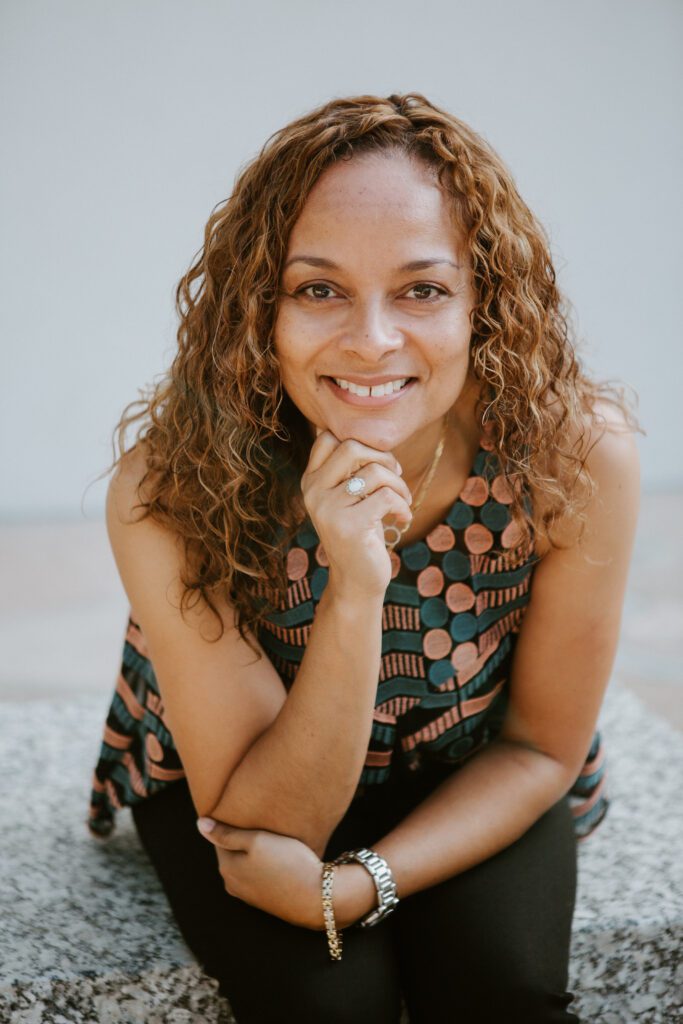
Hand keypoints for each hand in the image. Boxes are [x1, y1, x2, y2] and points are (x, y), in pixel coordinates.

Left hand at [196, 817, 324, 929]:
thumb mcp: (257, 841)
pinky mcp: (265, 900)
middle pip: (233, 852)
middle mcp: (232, 884)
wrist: (318, 897)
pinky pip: (258, 876)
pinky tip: (280, 859)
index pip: (221, 837)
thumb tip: (200, 824)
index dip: (234, 823)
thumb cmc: (287, 863)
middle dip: (244, 839)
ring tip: (274, 840)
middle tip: (263, 823)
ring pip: (246, 865)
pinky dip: (265, 866)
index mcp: (226, 867)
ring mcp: (248, 895)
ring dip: (255, 853)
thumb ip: (227, 833)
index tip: (248, 812)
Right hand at [301, 430, 412, 598]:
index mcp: (310, 481)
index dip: (360, 442)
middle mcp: (312, 492)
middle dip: (384, 458)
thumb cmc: (360, 533)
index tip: (377, 462)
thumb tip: (373, 433)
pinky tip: (403, 518)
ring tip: (404, 501)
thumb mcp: (350, 497)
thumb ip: (351, 469)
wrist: (356, 581)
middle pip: (351, 447)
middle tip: (396, 476)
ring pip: (374, 472)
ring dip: (399, 485)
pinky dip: (402, 505)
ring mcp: (327, 509)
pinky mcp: (349, 526)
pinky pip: (385, 496)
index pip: (327, 437)